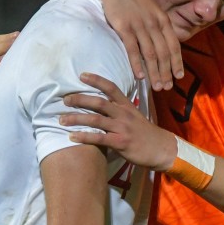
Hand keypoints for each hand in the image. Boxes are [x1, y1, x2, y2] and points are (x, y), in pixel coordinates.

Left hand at [61, 73, 176, 169]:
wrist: (162, 149)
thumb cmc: (146, 134)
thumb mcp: (135, 116)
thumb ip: (120, 110)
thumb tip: (102, 105)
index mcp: (127, 106)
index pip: (111, 88)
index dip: (96, 80)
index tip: (82, 75)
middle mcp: (124, 114)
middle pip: (99, 102)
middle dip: (80, 99)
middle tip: (65, 100)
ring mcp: (122, 128)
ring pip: (96, 120)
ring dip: (76, 118)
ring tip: (61, 120)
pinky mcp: (121, 143)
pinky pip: (99, 138)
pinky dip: (84, 136)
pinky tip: (72, 137)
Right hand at [100, 0, 181, 90]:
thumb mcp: (153, 10)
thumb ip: (158, 27)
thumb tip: (163, 45)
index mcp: (163, 20)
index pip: (174, 45)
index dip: (177, 62)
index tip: (179, 77)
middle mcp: (154, 24)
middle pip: (164, 53)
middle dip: (166, 72)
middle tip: (167, 88)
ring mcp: (139, 26)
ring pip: (151, 54)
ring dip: (155, 73)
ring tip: (157, 87)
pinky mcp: (124, 27)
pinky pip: (133, 49)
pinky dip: (138, 64)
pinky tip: (140, 76)